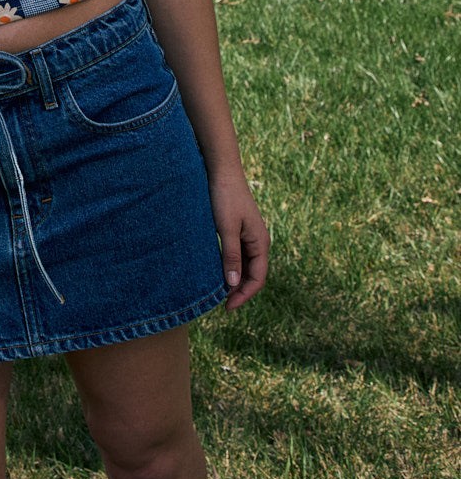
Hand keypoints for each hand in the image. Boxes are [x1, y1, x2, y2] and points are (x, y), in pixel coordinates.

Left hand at [208, 172, 268, 311]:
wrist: (222, 171)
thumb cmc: (225, 198)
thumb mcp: (227, 228)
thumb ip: (231, 255)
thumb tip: (233, 284)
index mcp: (260, 243)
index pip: (257, 278)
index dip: (244, 295)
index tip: (227, 308)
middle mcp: (258, 242)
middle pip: (253, 275)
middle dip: (240, 291)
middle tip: (221, 305)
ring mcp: (249, 236)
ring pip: (245, 266)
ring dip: (235, 280)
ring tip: (219, 293)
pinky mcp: (238, 230)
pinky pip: (238, 255)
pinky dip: (230, 267)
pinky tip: (218, 272)